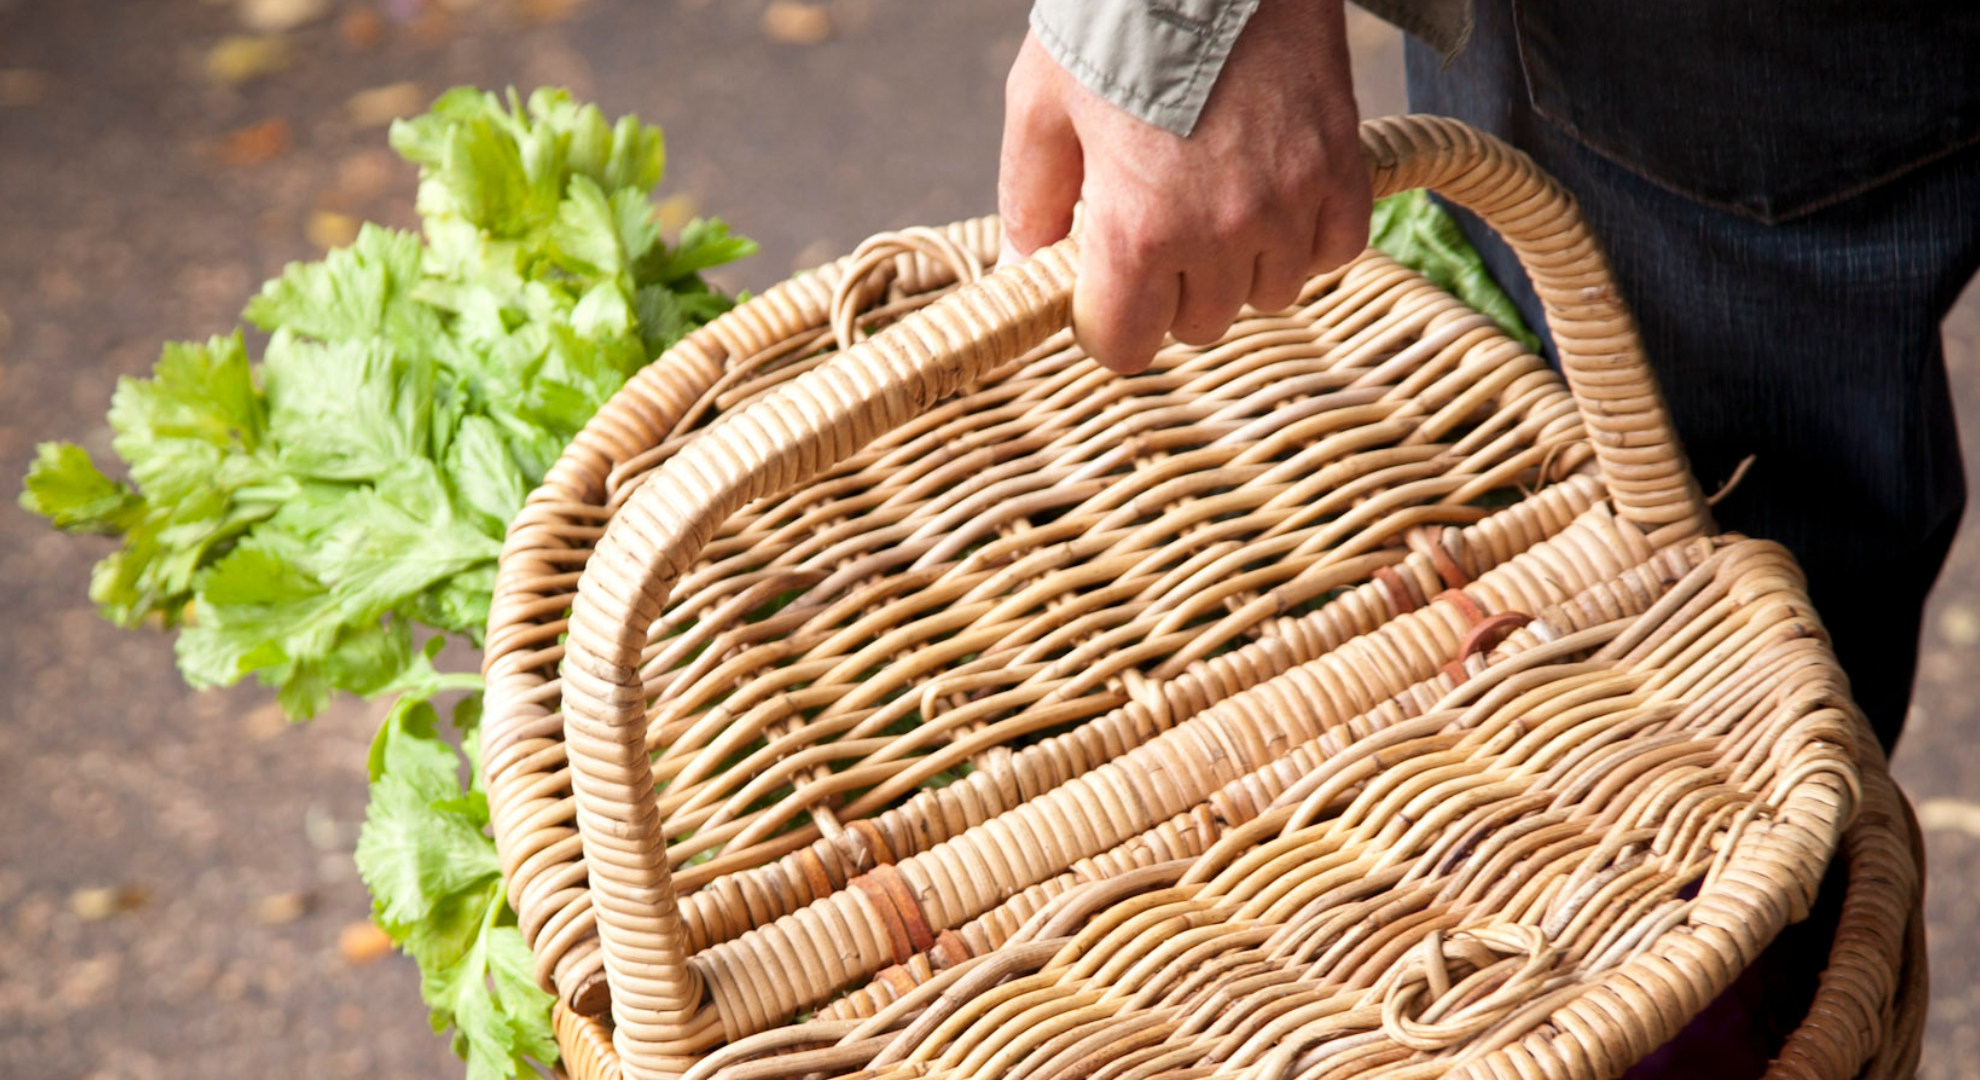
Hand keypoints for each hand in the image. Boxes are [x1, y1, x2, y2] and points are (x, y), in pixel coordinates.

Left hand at [999, 0, 1369, 372]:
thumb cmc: (1115, 23)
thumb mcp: (1041, 107)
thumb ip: (1030, 201)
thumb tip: (1021, 269)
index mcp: (1137, 229)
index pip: (1127, 345)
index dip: (1109, 327)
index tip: (1104, 295)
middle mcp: (1219, 232)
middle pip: (1201, 324)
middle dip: (1172, 293)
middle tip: (1158, 235)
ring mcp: (1289, 203)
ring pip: (1271, 294)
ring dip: (1242, 269)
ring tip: (1216, 211)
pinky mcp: (1339, 168)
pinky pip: (1334, 251)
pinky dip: (1307, 239)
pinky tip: (1275, 200)